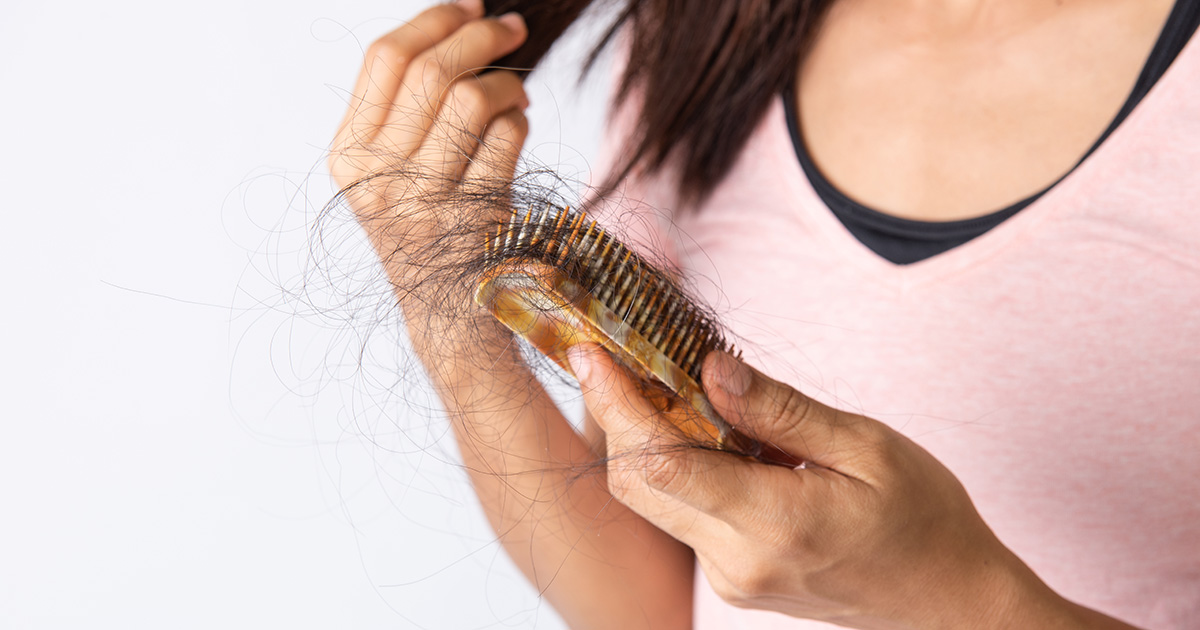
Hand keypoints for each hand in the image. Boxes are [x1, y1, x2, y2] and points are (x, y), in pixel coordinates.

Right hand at [328, 0, 529, 283]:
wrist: (447, 312)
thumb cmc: (426, 225)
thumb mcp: (390, 170)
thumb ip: (404, 107)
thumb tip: (459, 22)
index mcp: (348, 155)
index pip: (384, 58)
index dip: (433, 19)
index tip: (469, 5)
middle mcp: (377, 177)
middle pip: (431, 71)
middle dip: (480, 36)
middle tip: (512, 28)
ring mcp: (424, 200)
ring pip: (471, 99)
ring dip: (506, 83)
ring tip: (515, 92)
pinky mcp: (474, 216)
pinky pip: (506, 138)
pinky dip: (521, 120)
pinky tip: (518, 127)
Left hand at [568, 344, 1075, 629]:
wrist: (946, 598)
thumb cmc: (921, 516)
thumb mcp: (864, 445)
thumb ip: (780, 409)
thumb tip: (709, 368)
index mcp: (775, 523)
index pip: (664, 463)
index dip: (617, 404)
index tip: (592, 354)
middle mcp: (736, 560)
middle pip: (639, 483)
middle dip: (615, 416)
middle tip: (613, 355)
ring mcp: (729, 577)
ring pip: (653, 499)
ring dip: (645, 438)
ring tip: (661, 381)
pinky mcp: (731, 578)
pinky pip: (682, 513)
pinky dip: (678, 465)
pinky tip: (704, 428)